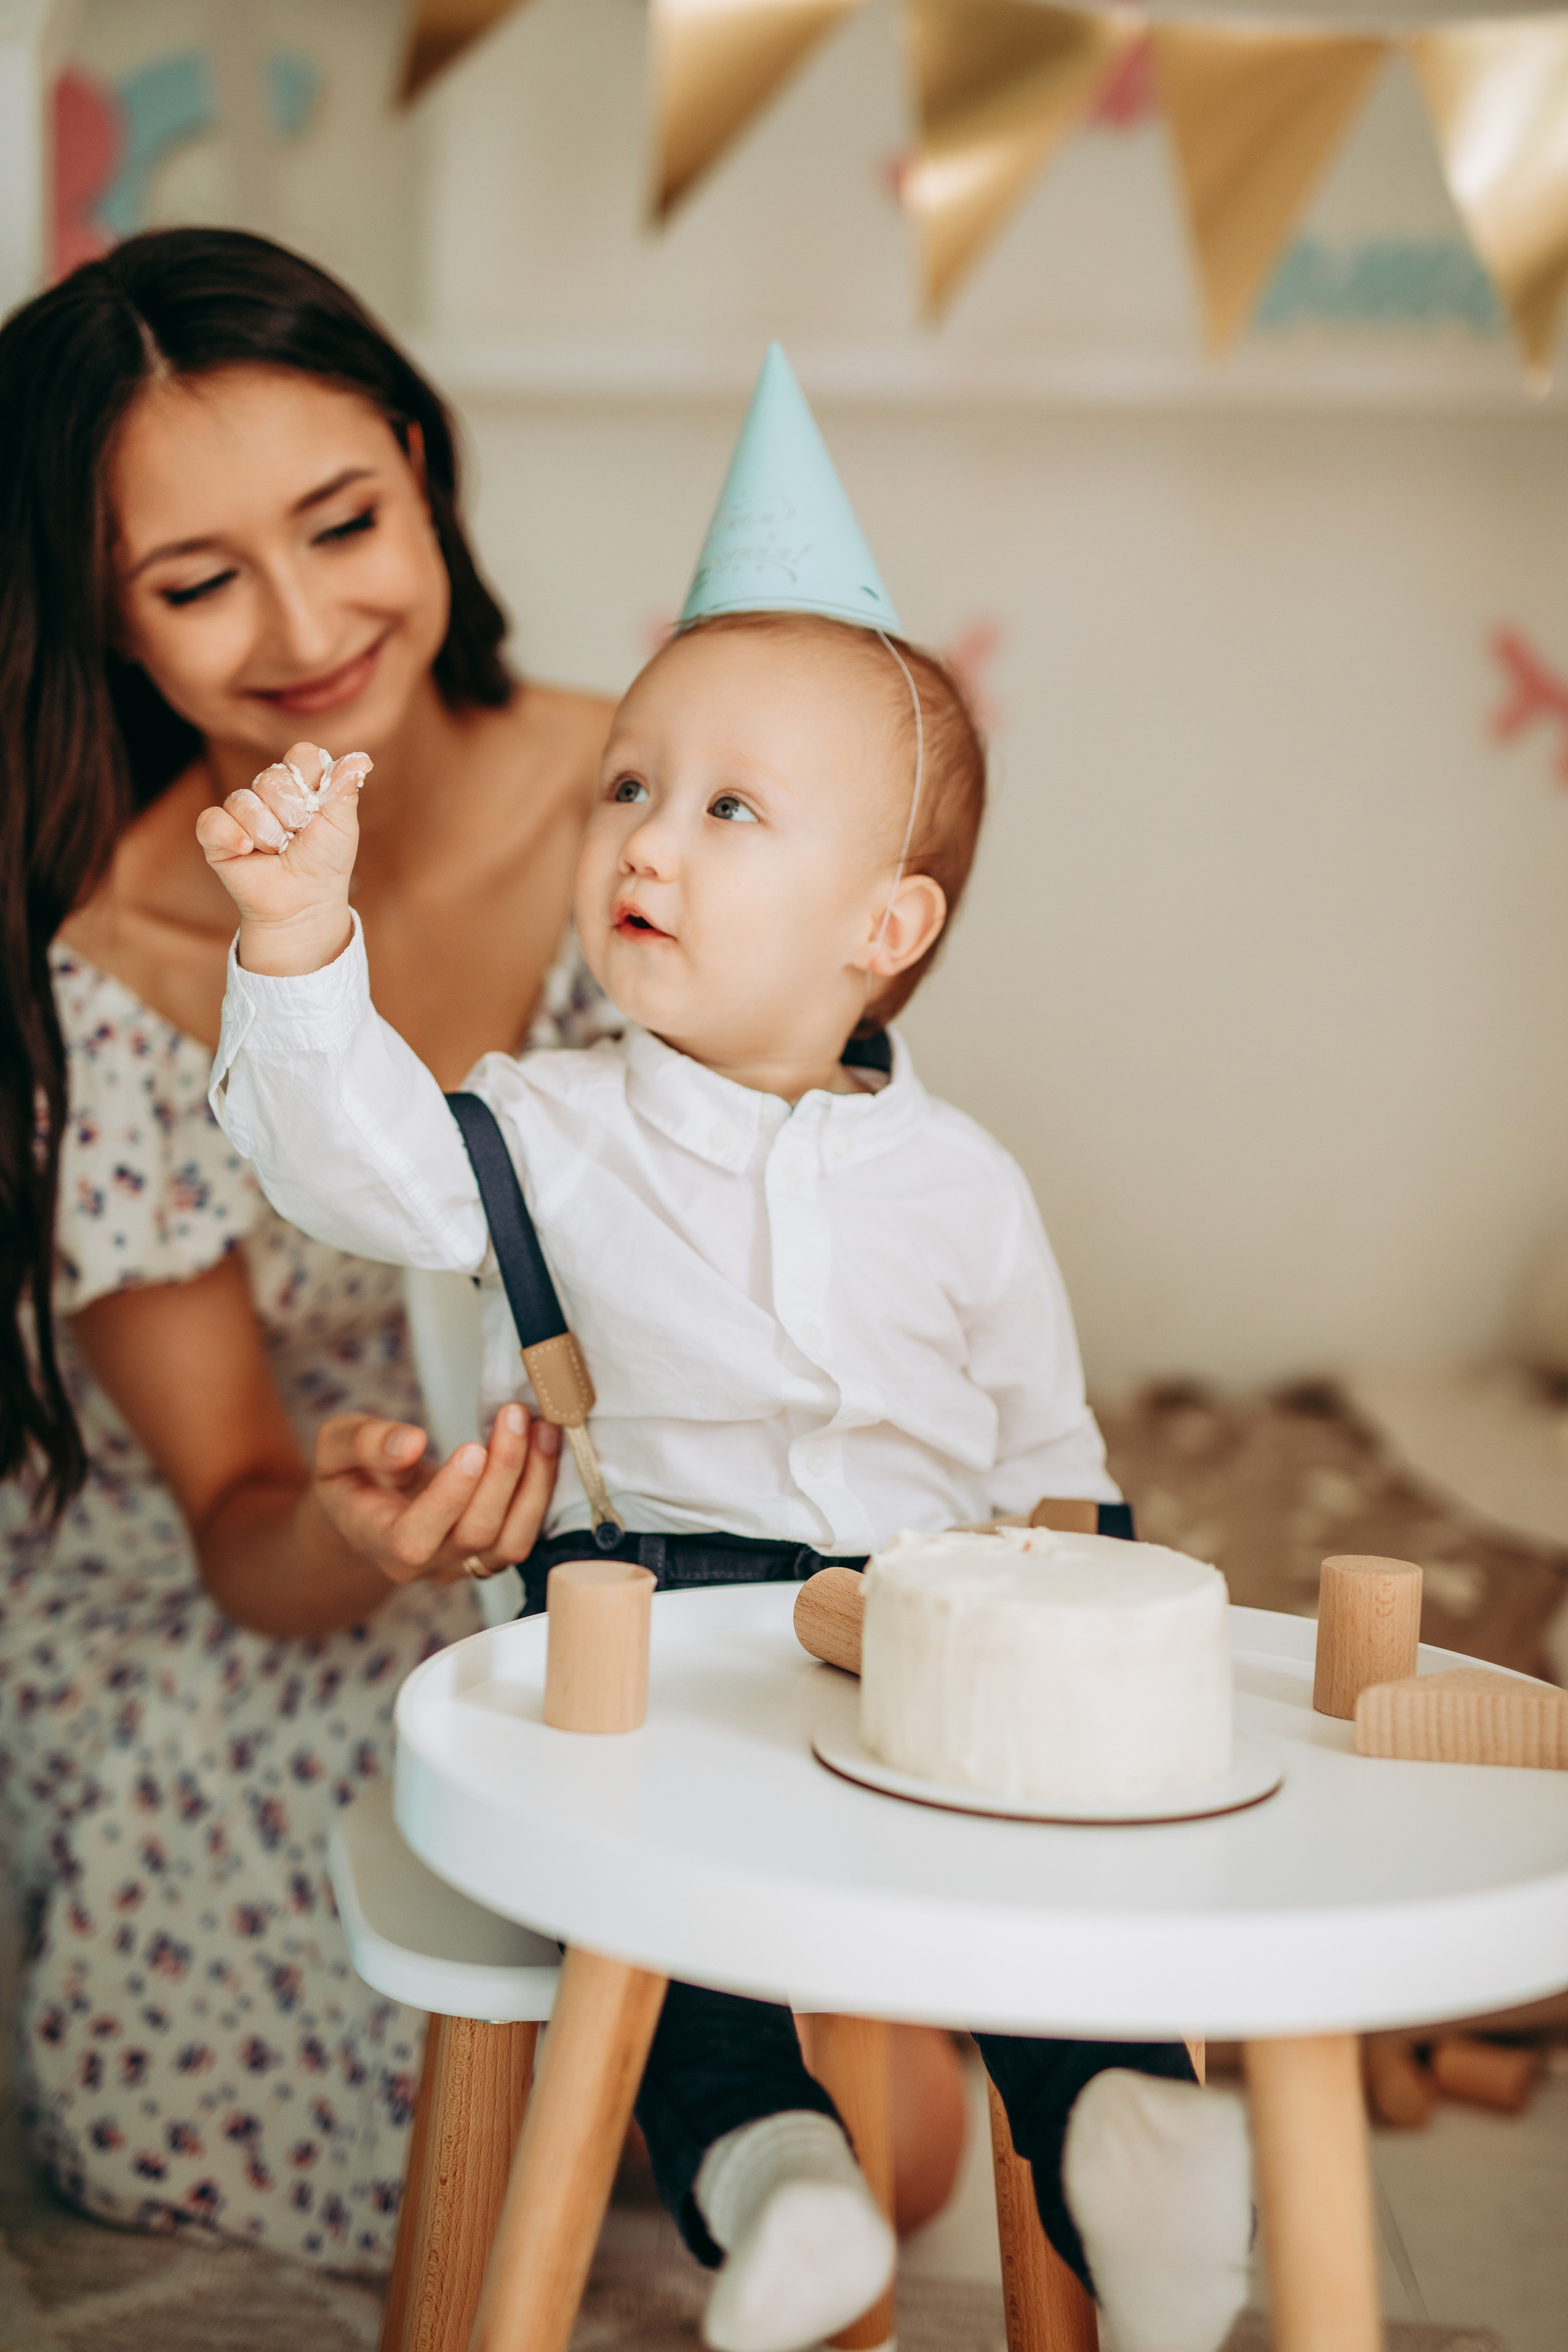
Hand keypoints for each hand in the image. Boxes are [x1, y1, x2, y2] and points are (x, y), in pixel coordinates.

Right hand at [196, 739, 370, 976]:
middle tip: (297, 838)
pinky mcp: (216, 834)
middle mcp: (267, 790)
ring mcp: (240, 811)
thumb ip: (345, 790)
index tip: (318, 808)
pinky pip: (212, 820)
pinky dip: (230, 835)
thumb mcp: (342, 826)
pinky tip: (246, 850)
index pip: (302, 756)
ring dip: (268, 834)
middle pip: (271, 778)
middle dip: (292, 815)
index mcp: (299, 782)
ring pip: (243, 801)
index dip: (310, 780)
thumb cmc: (325, 862)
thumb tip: (362, 760)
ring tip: (278, 851)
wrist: (305, 903)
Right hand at [310, 1404, 559, 1585]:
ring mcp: (462, 1563)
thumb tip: (410, 1444)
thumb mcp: (336, 1448)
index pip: (414, 1537)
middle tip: (514, 1416)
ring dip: (534, 1481)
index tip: (473, 1448)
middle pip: (475, 1534)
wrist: (368, 1510)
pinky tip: (545, 1444)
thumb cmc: (350, 1476)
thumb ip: (364, 1443)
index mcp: (378, 1541)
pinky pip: (525, 1532)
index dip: (448, 1498)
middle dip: (502, 1472)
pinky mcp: (490, 1553)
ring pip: (511, 1541)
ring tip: (541, 1427)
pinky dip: (541, 1488)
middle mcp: (425, 1563)